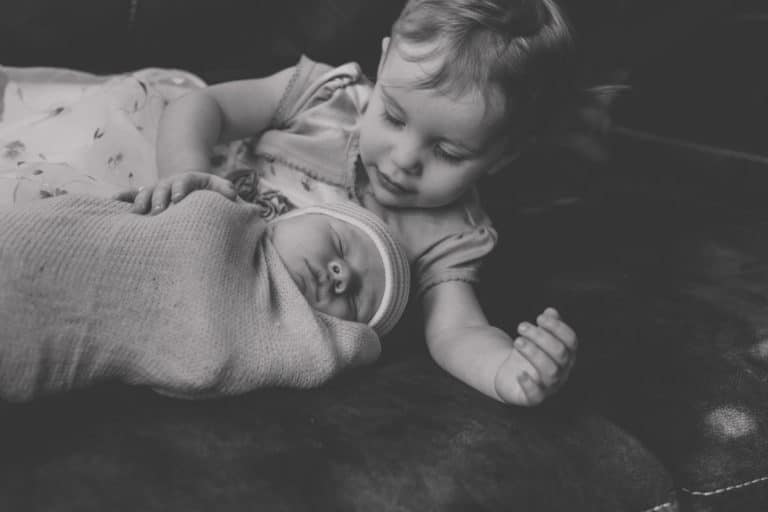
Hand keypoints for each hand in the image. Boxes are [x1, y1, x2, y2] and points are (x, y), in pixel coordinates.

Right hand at [113, 171, 236, 213]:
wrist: (188, 183)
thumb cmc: (206, 189)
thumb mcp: (217, 185)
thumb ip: (225, 188)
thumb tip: (233, 194)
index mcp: (187, 180)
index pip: (183, 182)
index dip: (180, 189)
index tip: (178, 199)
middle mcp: (168, 184)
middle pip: (161, 189)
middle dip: (158, 199)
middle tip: (157, 212)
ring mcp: (155, 189)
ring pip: (144, 193)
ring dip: (139, 202)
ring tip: (136, 214)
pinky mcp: (146, 195)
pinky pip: (131, 195)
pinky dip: (122, 198)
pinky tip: (112, 202)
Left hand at [495, 307, 577, 405]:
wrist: (510, 376)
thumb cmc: (527, 354)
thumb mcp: (535, 337)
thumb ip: (546, 325)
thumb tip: (551, 311)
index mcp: (567, 356)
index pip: (571, 341)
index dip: (557, 327)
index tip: (539, 317)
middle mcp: (562, 372)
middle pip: (560, 354)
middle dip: (541, 337)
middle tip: (521, 326)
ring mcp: (549, 386)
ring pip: (550, 371)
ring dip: (534, 353)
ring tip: (517, 341)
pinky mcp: (533, 398)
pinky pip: (536, 395)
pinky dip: (528, 384)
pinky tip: (519, 373)